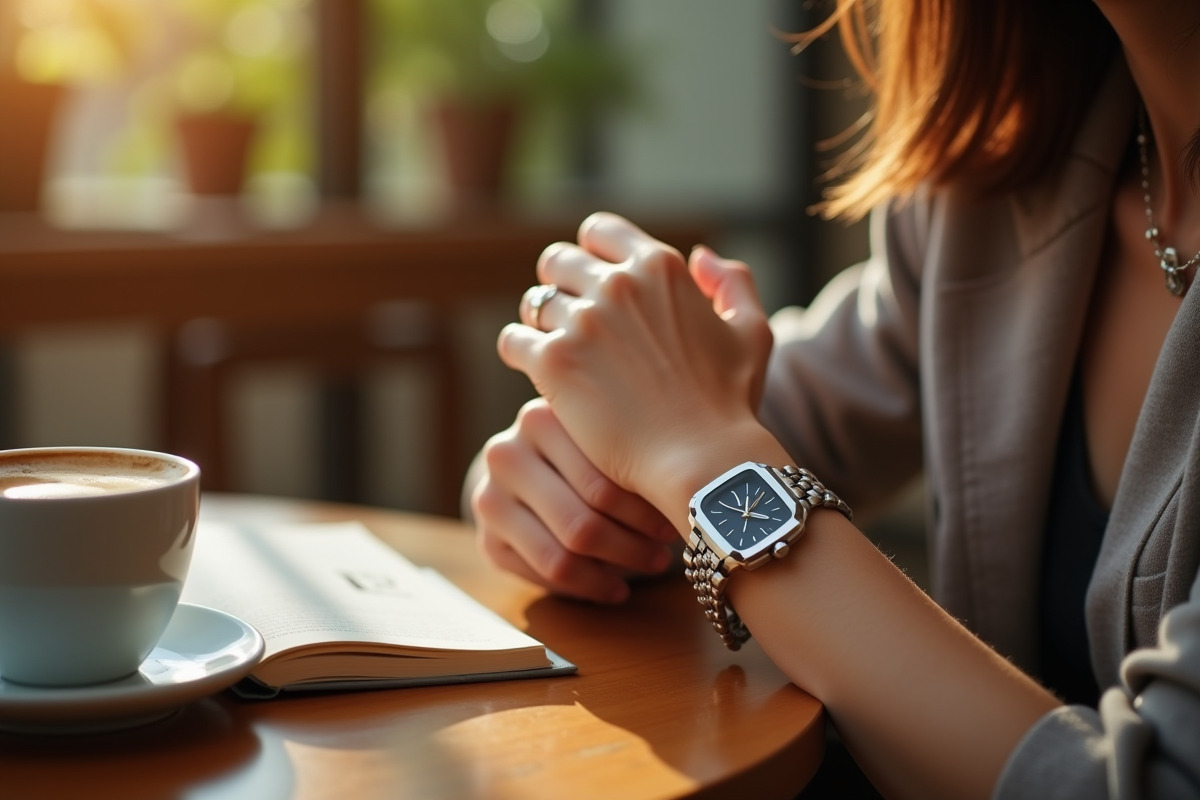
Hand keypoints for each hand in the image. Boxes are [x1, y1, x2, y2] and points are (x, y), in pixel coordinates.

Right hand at [470, 398, 678, 603]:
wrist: (526, 465)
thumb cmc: (585, 451)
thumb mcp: (601, 436)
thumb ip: (631, 448)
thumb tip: (695, 488)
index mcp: (538, 419)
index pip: (601, 482)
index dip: (645, 512)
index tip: (674, 522)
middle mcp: (505, 455)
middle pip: (582, 524)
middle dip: (632, 547)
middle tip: (663, 554)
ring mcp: (489, 498)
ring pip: (563, 555)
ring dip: (615, 571)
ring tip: (649, 567)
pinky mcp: (486, 540)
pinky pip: (544, 577)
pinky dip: (587, 588)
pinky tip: (615, 586)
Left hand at [499, 212, 772, 509]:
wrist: (702, 459)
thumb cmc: (730, 405)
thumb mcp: (751, 333)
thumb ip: (732, 283)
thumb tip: (700, 255)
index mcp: (661, 267)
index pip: (600, 232)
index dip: (591, 256)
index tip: (591, 284)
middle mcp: (619, 284)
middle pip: (558, 261)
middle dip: (561, 287)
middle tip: (567, 322)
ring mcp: (583, 320)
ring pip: (534, 302)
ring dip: (540, 324)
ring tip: (554, 352)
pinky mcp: (554, 361)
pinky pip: (513, 340)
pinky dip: (520, 353)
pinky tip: (536, 374)